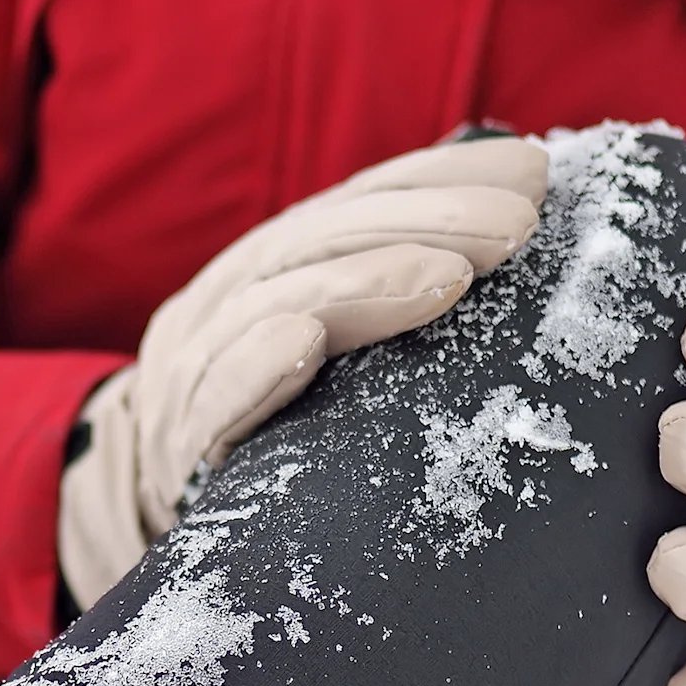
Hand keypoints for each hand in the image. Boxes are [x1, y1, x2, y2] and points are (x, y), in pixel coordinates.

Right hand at [59, 135, 549, 605]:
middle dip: (427, 221)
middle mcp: (228, 298)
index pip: (359, 204)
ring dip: (366, 283)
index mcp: (272, 266)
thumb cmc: (276, 431)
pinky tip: (305, 343)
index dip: (441, 177)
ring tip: (452, 277)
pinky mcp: (178, 445)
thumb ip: (391, 303)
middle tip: (517, 226)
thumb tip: (516, 248)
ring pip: (276, 302)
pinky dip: (258, 367)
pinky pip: (214, 400)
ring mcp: (196, 367)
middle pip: (323, 240)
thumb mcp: (332, 351)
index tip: (530, 172)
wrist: (154, 512)